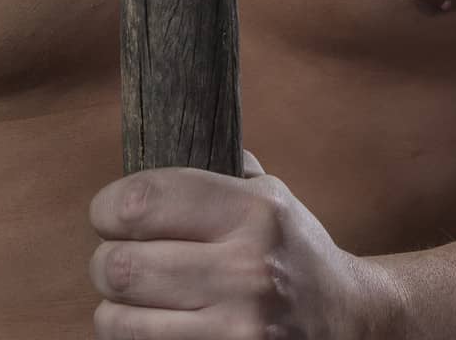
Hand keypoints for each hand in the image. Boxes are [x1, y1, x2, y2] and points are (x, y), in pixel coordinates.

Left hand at [88, 148, 401, 336]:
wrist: (349, 323)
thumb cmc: (292, 250)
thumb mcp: (270, 195)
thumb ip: (217, 167)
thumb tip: (157, 136)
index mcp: (255, 213)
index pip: (143, 202)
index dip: (107, 207)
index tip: (107, 213)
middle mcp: (247, 272)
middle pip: (122, 265)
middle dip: (106, 261)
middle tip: (116, 257)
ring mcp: (239, 331)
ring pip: (120, 320)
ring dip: (114, 308)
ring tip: (132, 297)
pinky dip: (134, 338)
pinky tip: (154, 323)